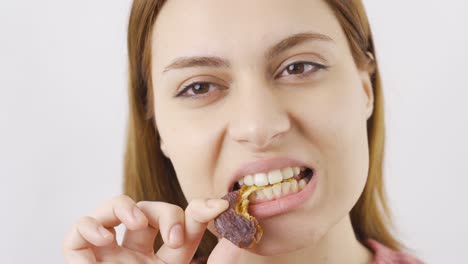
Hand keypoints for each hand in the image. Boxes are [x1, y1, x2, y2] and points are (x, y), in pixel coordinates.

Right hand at [63, 195, 241, 263]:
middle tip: (175, 237)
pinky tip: (105, 239)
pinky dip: (89, 225)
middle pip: (150, 212)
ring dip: (125, 206)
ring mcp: (110, 259)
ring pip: (113, 211)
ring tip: (135, 222)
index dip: (200, 210)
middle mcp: (139, 257)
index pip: (184, 225)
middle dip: (165, 212)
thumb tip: (239, 240)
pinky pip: (77, 232)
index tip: (218, 207)